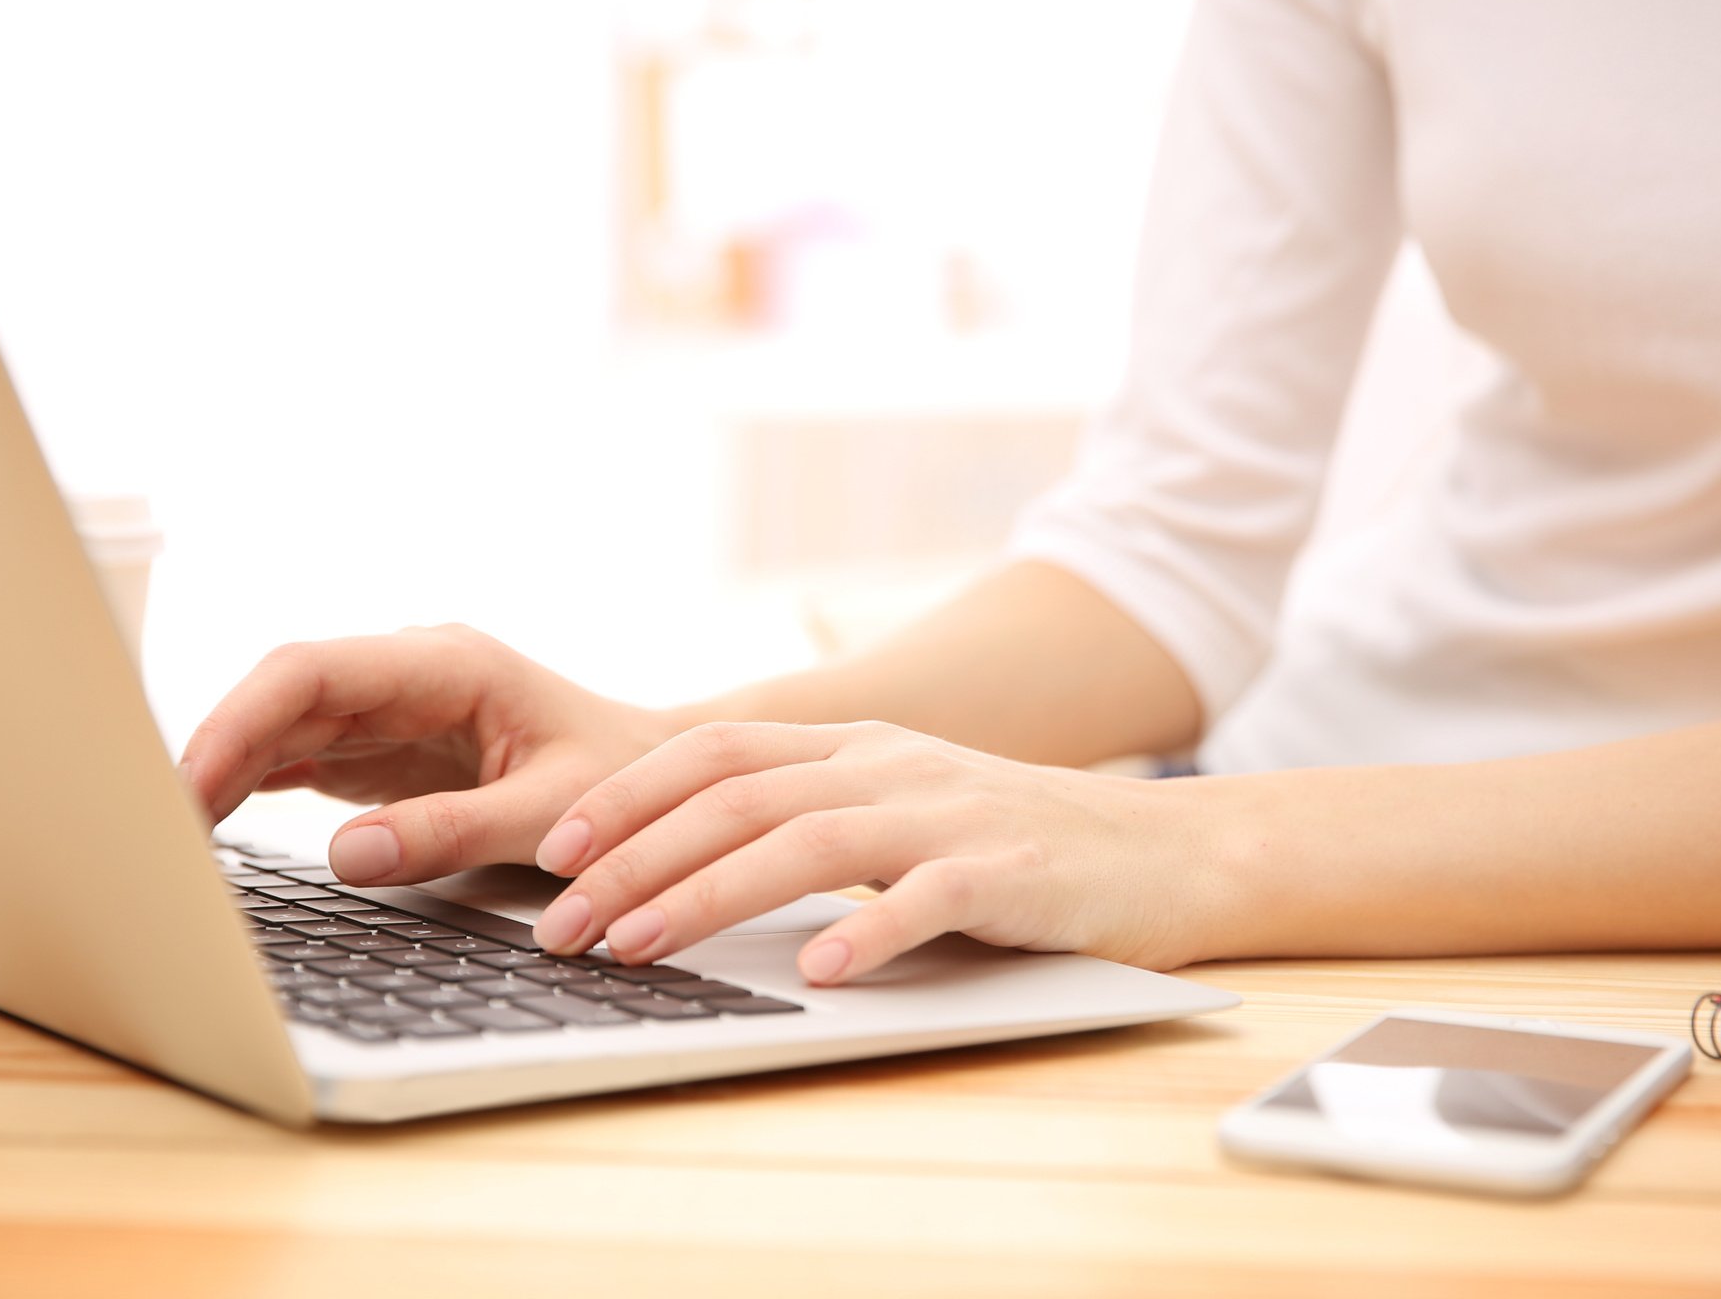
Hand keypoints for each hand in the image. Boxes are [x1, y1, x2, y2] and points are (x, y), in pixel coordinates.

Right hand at [178, 625, 678, 882]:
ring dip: (221, 772)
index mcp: (447, 665)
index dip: (242, 720)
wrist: (659, 782)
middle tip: (152, 824)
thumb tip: (350, 856)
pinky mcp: (378, 753)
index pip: (313, 672)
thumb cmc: (624, 785)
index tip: (190, 782)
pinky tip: (203, 830)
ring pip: (277, 726)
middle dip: (213, 747)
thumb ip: (455, 831)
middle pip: (280, 694)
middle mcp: (405, 676)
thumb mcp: (549, 813)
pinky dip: (247, 789)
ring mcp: (386, 711)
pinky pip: (295, 760)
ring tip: (163, 837)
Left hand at [527, 720, 1228, 984]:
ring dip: (709, 895)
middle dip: (635, 858)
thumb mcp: (901, 811)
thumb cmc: (1014, 848)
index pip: (718, 750)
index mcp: (857, 747)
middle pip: (739, 796)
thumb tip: (678, 869)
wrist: (1166, 852)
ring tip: (640, 947)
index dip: (630, 794)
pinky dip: (867, 931)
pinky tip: (818, 972)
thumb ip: (811, 819)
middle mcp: (892, 766)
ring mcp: (951, 813)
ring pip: (807, 839)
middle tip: (563, 924)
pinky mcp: (1010, 870)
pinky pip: (928, 898)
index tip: (554, 850)